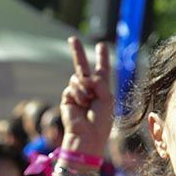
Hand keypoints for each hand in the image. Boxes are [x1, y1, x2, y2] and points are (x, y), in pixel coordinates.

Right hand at [61, 38, 114, 155]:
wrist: (87, 135)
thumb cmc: (101, 121)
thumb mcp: (107, 98)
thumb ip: (99, 82)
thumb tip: (82, 77)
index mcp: (102, 89)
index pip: (102, 69)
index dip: (102, 57)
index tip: (101, 46)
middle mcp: (89, 89)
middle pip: (82, 66)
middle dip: (77, 52)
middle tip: (72, 39)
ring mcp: (77, 93)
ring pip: (78, 77)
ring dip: (85, 89)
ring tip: (88, 103)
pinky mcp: (68, 97)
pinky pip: (72, 87)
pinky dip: (79, 95)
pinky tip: (81, 106)